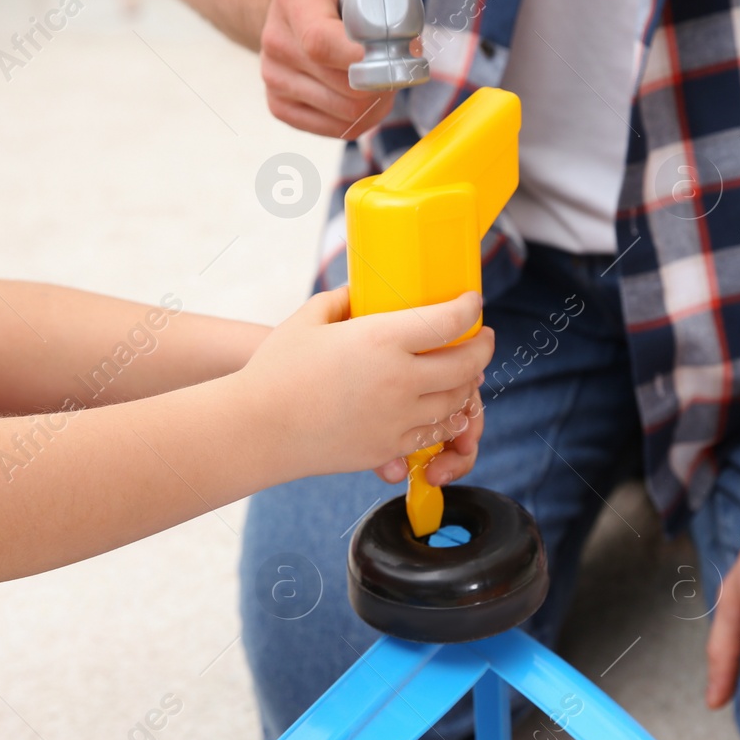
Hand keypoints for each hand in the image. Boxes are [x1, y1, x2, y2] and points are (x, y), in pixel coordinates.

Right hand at [237, 288, 492, 478]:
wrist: (257, 429)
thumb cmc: (277, 369)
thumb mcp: (309, 318)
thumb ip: (342, 300)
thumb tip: (360, 292)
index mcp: (383, 339)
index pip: (449, 320)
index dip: (469, 307)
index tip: (472, 301)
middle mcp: (400, 380)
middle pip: (467, 363)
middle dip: (482, 347)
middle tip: (481, 338)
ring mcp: (398, 418)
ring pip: (456, 400)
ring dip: (468, 383)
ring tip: (464, 371)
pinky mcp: (390, 448)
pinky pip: (434, 432)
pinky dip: (445, 416)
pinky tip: (442, 405)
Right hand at [260, 0, 394, 137]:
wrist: (290, 3)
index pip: (321, 43)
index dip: (362, 58)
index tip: (396, 54)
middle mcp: (276, 42)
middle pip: (342, 85)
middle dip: (384, 78)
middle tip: (402, 63)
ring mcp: (274, 78)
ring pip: (345, 112)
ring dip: (377, 100)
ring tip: (384, 76)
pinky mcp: (280, 106)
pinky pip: (336, 129)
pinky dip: (362, 118)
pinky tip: (366, 95)